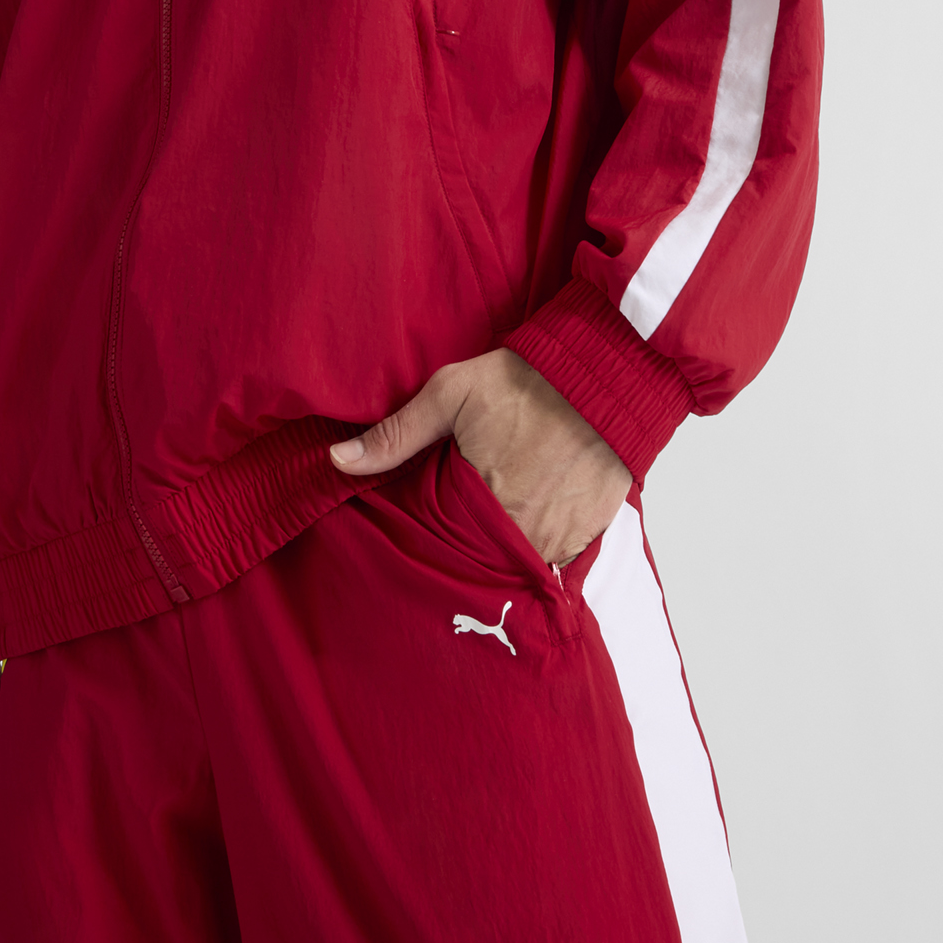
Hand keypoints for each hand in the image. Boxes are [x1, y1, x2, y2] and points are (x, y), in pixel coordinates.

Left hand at [330, 349, 631, 566]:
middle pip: (482, 563)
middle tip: (458, 541)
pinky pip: (558, 563)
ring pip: (520, 568)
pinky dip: (542, 552)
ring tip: (490, 539)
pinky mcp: (590, 534)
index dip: (434, 546)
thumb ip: (396, 434)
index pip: (444, 549)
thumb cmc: (524, 381)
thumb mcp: (450, 393)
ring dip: (504, 557)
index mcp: (481, 502)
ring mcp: (560, 537)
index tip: (427, 540)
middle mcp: (522, 530)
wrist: (604, 374)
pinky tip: (530, 531)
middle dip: (468, 556)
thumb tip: (338, 461)